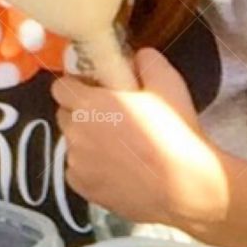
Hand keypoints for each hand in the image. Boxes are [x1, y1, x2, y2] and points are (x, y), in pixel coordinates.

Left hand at [52, 48, 229, 230]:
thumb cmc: (175, 133)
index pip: (60, 87)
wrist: (186, 186)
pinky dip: (90, 167)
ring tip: (119, 145)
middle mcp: (76, 133)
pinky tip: (117, 167)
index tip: (94, 88)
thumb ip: (146, 61)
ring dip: (87, 140)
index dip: (77, 85)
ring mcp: (77, 163)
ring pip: (72, 143)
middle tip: (111, 116)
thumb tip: (136, 57)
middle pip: (65, 114)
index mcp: (89, 104)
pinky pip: (77, 170)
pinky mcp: (83, 189)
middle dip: (82, 112)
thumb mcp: (167, 83)